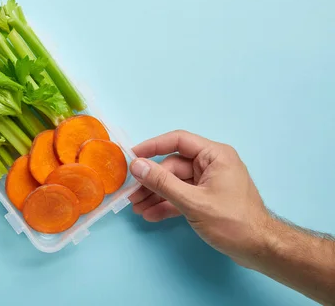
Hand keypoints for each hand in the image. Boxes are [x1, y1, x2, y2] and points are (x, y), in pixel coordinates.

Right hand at [128, 130, 271, 266]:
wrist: (261, 250)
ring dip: (156, 195)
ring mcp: (209, 182)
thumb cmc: (232, 222)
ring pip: (175, 183)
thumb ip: (163, 183)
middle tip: (130, 193)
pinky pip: (182, 196)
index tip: (131, 156)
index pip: (178, 141)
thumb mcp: (193, 202)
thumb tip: (137, 166)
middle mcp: (212, 164)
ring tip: (136, 208)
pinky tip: (151, 214)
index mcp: (214, 155)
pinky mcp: (207, 199)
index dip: (152, 146)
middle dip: (151, 181)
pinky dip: (167, 204)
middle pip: (173, 166)